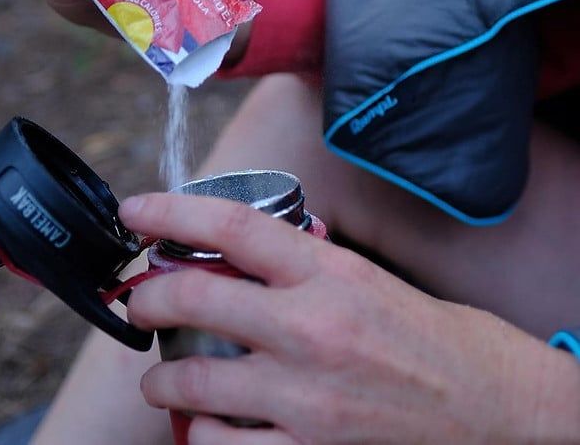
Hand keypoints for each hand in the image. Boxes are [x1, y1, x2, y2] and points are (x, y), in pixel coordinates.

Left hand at [119, 193, 579, 443]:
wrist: (497, 410)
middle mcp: (311, 328)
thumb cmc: (431, 337)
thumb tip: (241, 252)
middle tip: (138, 298)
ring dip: (159, 374)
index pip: (231, 225)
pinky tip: (201, 419)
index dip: (171, 211)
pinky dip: (196, 430)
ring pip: (194, 378)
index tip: (136, 210)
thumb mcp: (365, 277)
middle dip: (147, 295)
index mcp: (328, 272)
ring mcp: (306, 396)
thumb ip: (302, 264)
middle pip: (195, 296)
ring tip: (158, 372)